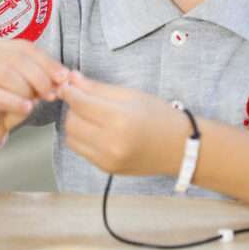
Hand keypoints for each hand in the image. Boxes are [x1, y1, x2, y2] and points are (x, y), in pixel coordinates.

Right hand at [0, 39, 68, 149]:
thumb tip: (63, 77)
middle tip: (52, 93)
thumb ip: (41, 77)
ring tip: (37, 101)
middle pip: (18, 59)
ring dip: (28, 89)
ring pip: (7, 75)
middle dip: (40, 76)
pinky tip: (27, 108)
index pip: (26, 48)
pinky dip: (16, 102)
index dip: (47, 62)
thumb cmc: (4, 102)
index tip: (64, 77)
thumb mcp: (26, 86)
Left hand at [58, 70, 185, 176]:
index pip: (80, 103)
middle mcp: (110, 143)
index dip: (69, 92)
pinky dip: (82, 138)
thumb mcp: (131, 95)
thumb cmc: (159, 116)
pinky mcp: (106, 169)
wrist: (180, 148)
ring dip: (74, 124)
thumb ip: (98, 88)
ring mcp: (107, 160)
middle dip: (72, 108)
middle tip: (82, 99)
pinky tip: (96, 130)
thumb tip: (72, 79)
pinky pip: (81, 151)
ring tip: (89, 116)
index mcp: (119, 119)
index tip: (67, 85)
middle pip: (71, 122)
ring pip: (72, 138)